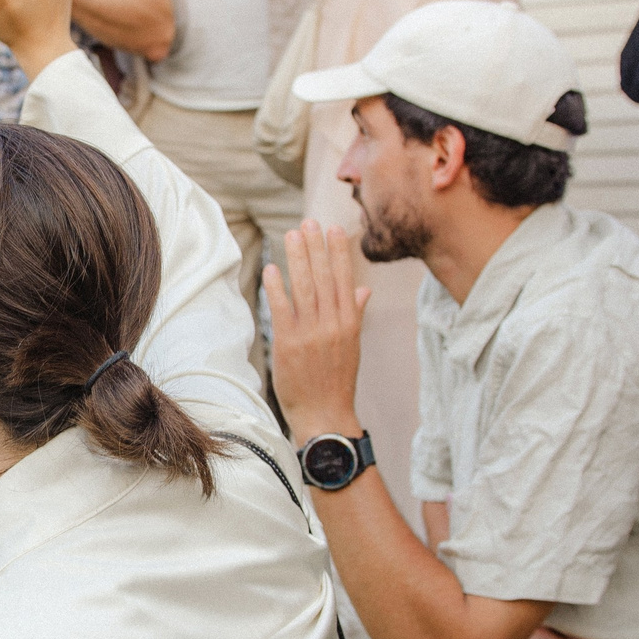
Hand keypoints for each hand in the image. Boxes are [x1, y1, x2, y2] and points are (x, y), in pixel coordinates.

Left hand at [262, 222, 370, 438]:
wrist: (325, 416)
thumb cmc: (336, 382)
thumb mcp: (352, 346)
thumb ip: (356, 314)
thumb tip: (365, 289)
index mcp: (350, 323)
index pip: (345, 279)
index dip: (339, 252)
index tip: (333, 229)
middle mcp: (333, 324)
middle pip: (325, 278)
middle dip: (316, 247)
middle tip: (308, 222)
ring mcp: (312, 334)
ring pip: (305, 288)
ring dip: (298, 259)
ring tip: (291, 235)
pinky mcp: (290, 345)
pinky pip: (283, 310)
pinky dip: (278, 288)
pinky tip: (273, 269)